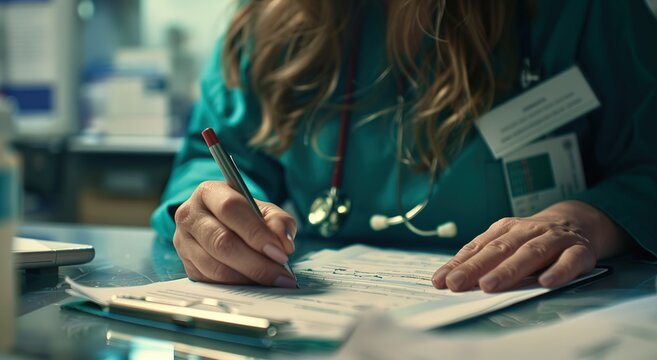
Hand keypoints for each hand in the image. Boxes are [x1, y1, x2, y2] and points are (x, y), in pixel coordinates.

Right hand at [172, 181, 297, 287]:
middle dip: (257, 263)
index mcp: (209, 192)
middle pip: (222, 242)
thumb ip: (279, 221)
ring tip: (273, 280)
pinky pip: (212, 282)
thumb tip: (284, 244)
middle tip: (281, 274)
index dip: (256, 233)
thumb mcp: (263, 209)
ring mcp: (183, 243)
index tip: (281, 252)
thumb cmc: (243, 215)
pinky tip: (256, 284)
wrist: (220, 223)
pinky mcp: (187, 266)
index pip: (230, 209)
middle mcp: (190, 216)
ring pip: (216, 267)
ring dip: (249, 278)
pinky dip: (238, 286)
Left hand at [432, 200, 629, 292]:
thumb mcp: (507, 241)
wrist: (578, 221)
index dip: (459, 264)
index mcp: (506, 229)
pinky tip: (546, 282)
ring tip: (489, 285)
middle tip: (457, 284)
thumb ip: (484, 258)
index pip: (478, 247)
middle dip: (476, 267)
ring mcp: (554, 239)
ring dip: (509, 270)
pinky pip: (570, 261)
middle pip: (500, 249)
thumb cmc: (533, 238)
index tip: (441, 280)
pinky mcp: (579, 251)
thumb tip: (451, 278)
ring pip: (530, 253)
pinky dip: (559, 271)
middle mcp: (528, 231)